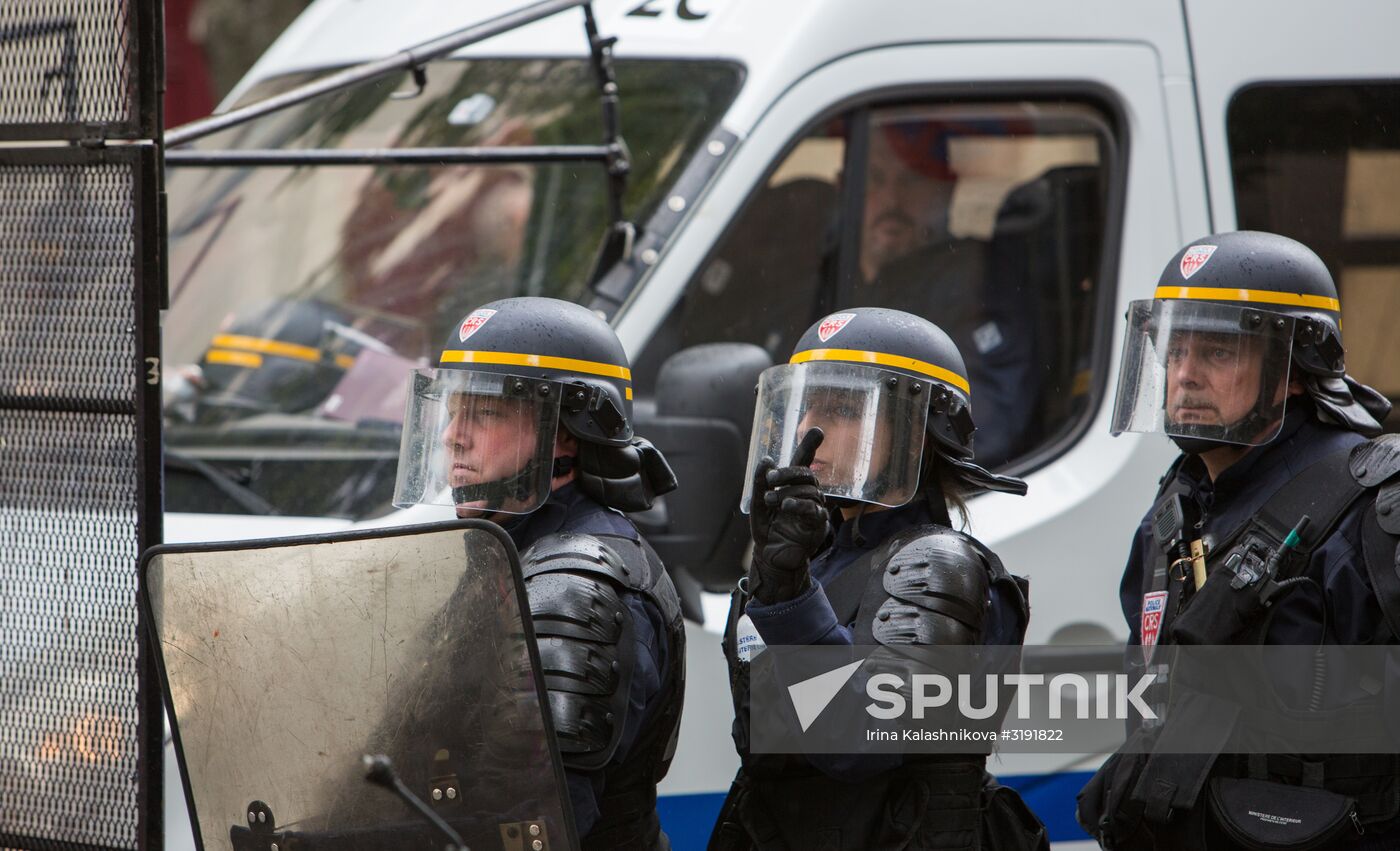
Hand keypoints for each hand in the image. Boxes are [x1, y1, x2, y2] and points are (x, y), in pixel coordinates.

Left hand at [748, 428, 830, 604]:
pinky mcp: (817, 526)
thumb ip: (760, 483)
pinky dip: (800, 504)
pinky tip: (786, 505)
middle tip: (770, 480)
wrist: (770, 559)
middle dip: (789, 472)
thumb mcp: (757, 505)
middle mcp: (807, 495)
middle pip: (808, 473)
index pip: (804, 463)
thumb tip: (767, 460)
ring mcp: (815, 510)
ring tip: (771, 500)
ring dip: (788, 490)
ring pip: (811, 489)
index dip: (810, 446)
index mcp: (793, 487)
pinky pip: (814, 510)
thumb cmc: (767, 532)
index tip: (818, 431)